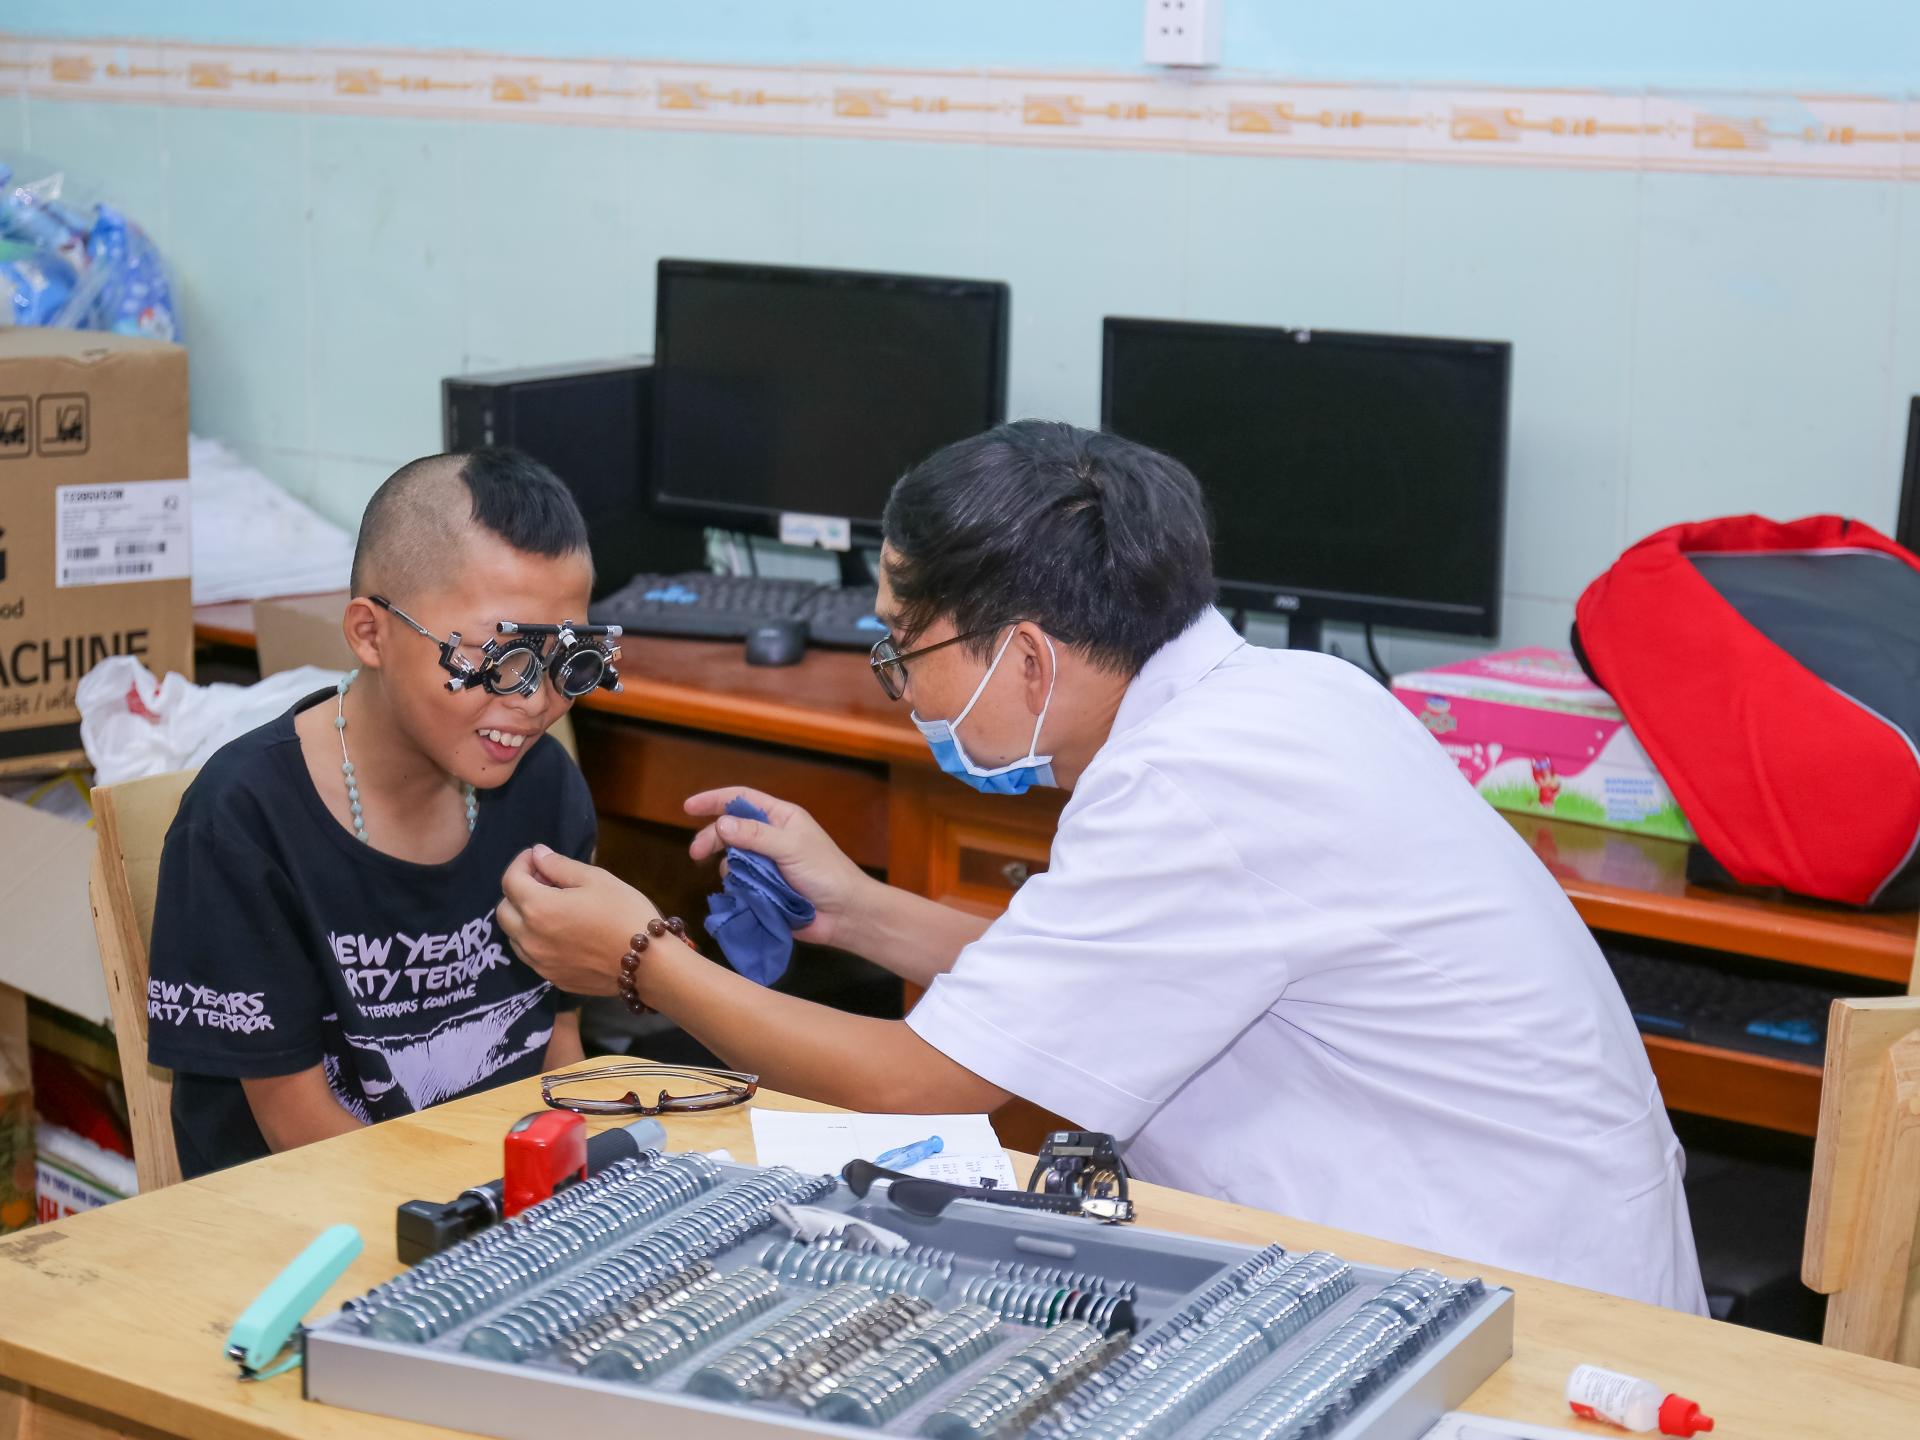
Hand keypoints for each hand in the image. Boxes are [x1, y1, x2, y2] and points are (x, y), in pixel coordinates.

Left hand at [498, 846, 664, 996]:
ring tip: (552, 908)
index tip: (537, 857)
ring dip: (523, 918)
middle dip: (517, 891)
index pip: (510, 881)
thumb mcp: (596, 879)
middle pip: (503, 910)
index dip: (521, 863)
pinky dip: (536, 940)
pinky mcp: (552, 979)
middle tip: (544, 882)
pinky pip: (532, 956)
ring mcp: (539, 963)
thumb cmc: (624, 912)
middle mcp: (529, 939)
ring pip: (514, 936)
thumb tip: (538, 855)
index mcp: (538, 908)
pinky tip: (561, 933)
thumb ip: (559, 866)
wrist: (648, 963)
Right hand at [685, 787, 874, 949]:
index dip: (714, 800)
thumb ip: (756, 835)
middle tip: (696, 854)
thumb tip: (721, 824)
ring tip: (740, 880)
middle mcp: (771, 837)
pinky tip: (743, 894)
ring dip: (729, 867)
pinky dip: (736, 887)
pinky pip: (738, 882)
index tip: (688, 807)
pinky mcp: (763, 888)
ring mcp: (766, 863)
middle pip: (730, 830)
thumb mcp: (791, 847)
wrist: (844, 914)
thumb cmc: (826, 873)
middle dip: (712, 839)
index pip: (742, 799)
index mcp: (781, 818)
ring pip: (731, 858)